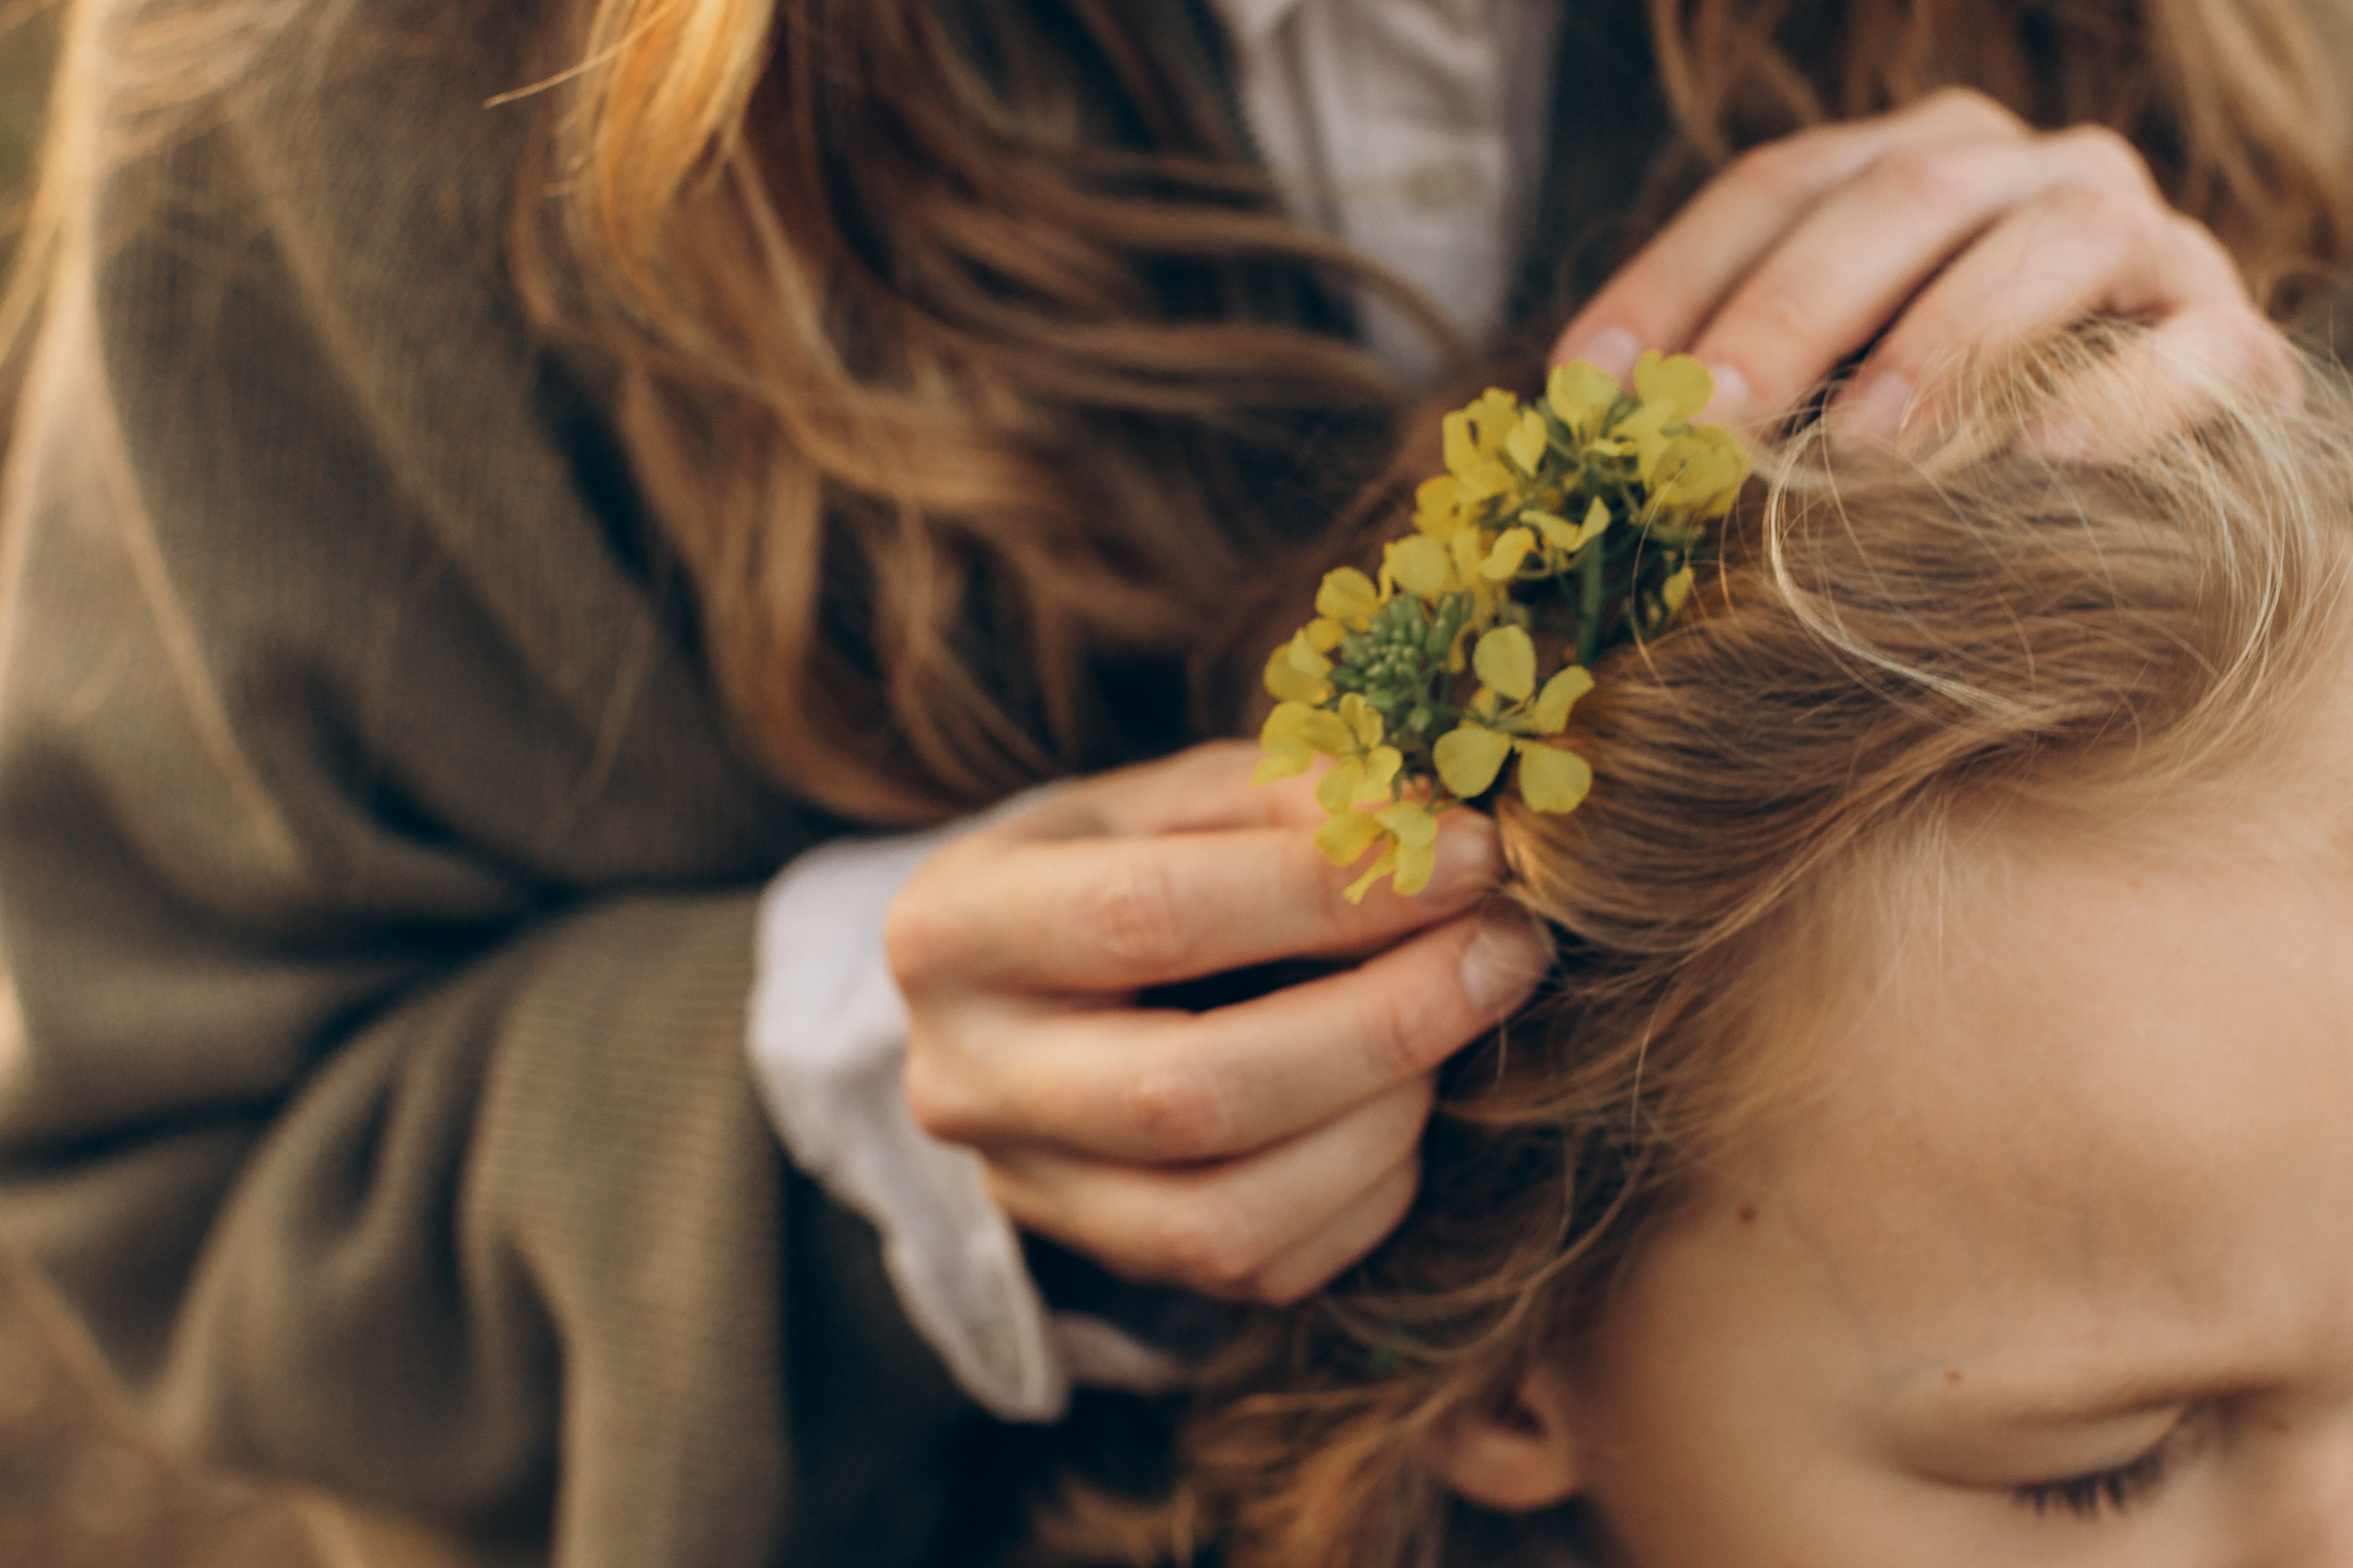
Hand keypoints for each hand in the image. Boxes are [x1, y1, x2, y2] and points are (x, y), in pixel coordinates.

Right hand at [888, 742, 1546, 1303]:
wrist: (1028, 992)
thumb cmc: (1117, 865)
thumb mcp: (1173, 797)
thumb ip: (1287, 796)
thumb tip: (1423, 825)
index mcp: (954, 927)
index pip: (1148, 917)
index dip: (1325, 890)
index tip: (1470, 855)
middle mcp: (965, 1079)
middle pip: (1192, 1093)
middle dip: (1382, 1023)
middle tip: (1504, 951)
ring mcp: (1029, 1193)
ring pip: (1226, 1218)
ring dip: (1382, 1122)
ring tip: (1456, 1027)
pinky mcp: (1106, 1264)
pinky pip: (1264, 1269)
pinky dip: (1367, 1192)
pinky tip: (1401, 1103)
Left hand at [1552, 88, 2294, 445]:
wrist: (2139, 450)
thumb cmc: (1937, 425)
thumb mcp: (1822, 383)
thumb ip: (1730, 389)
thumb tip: (1578, 435)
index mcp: (1907, 165)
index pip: (1771, 190)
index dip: (1672, 283)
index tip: (1586, 389)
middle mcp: (2024, 171)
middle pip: (1894, 201)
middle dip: (1786, 312)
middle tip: (1708, 419)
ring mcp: (2140, 240)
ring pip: (2044, 244)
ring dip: (1943, 343)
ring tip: (1859, 448)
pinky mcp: (2226, 334)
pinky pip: (2187, 347)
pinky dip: (2120, 400)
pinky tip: (2045, 459)